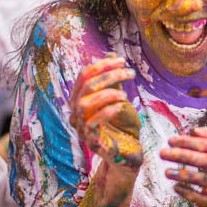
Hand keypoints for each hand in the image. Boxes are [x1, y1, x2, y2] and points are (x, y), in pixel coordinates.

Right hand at [69, 56, 141, 178]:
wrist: (129, 151)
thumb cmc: (122, 124)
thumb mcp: (119, 97)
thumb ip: (112, 80)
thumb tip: (111, 54)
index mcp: (80, 99)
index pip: (84, 75)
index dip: (102, 65)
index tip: (123, 61)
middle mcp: (76, 113)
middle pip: (85, 87)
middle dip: (108, 76)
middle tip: (129, 73)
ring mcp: (82, 128)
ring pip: (84, 104)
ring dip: (107, 94)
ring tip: (125, 95)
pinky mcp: (92, 142)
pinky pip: (92, 124)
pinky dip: (107, 111)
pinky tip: (121, 106)